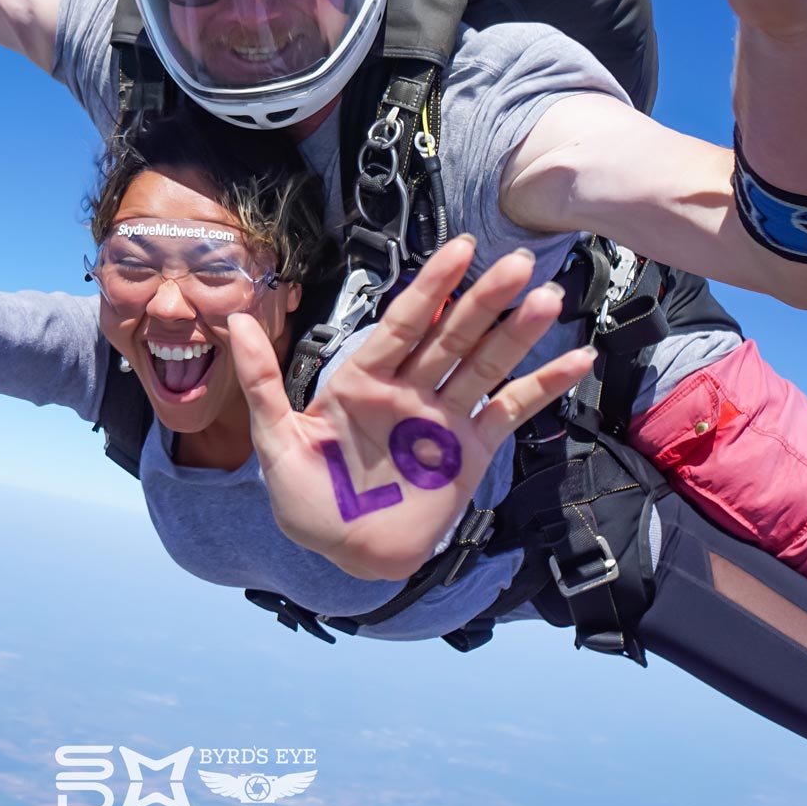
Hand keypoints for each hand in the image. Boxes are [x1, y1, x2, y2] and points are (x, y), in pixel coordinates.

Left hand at [229, 237, 592, 581]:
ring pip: (485, 364)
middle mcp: (409, 390)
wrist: (341, 556)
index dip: (432, 287)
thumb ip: (261, 379)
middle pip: (453, 335)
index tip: (460, 249)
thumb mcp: (274, 439)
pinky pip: (510, 410)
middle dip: (485, 300)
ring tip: (549, 297)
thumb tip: (231, 317)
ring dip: (518, 333)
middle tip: (518, 262)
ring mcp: (443, 418)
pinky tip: (576, 359)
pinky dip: (543, 386)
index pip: (403, 323)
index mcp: (363, 380)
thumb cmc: (304, 498)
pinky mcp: (470, 450)